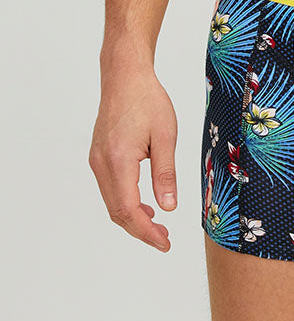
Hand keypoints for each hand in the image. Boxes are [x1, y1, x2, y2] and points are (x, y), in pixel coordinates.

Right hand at [88, 63, 178, 251]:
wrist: (125, 76)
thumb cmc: (147, 100)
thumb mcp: (165, 136)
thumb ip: (165, 174)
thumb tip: (169, 208)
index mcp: (119, 161)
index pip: (129, 211)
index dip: (146, 233)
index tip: (165, 244)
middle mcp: (102, 164)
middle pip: (117, 212)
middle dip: (140, 230)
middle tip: (165, 239)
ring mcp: (97, 161)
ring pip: (112, 202)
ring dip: (132, 217)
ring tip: (158, 224)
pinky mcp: (98, 156)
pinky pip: (110, 188)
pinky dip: (125, 201)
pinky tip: (144, 203)